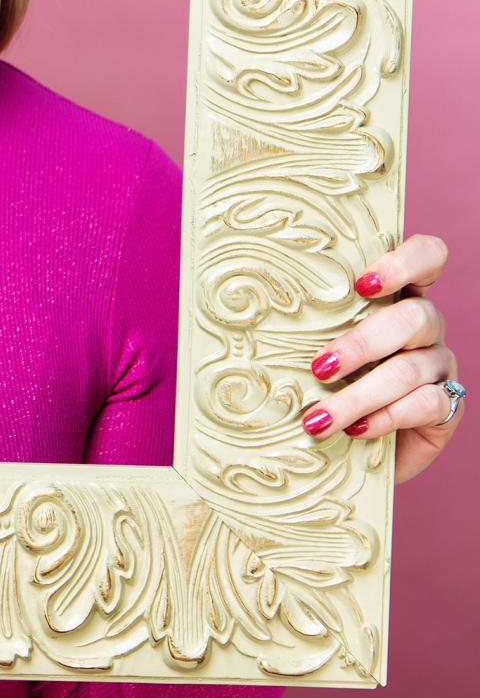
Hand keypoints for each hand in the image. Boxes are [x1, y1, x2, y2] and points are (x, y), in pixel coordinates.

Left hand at [302, 235, 463, 484]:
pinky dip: (386, 417)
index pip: (428, 256)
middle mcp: (426, 325)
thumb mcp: (317, 341)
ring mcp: (440, 364)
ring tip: (318, 418)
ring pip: (410, 369)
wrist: (359, 441)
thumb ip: (308, 320)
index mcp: (400, 294)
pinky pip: (426, 404)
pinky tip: (356, 429)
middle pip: (413, 318)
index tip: (362, 284)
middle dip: (361, 344)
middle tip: (319, 367)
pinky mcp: (448, 405)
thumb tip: (248, 306)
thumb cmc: (330, 378)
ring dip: (359, 394)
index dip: (404, 262)